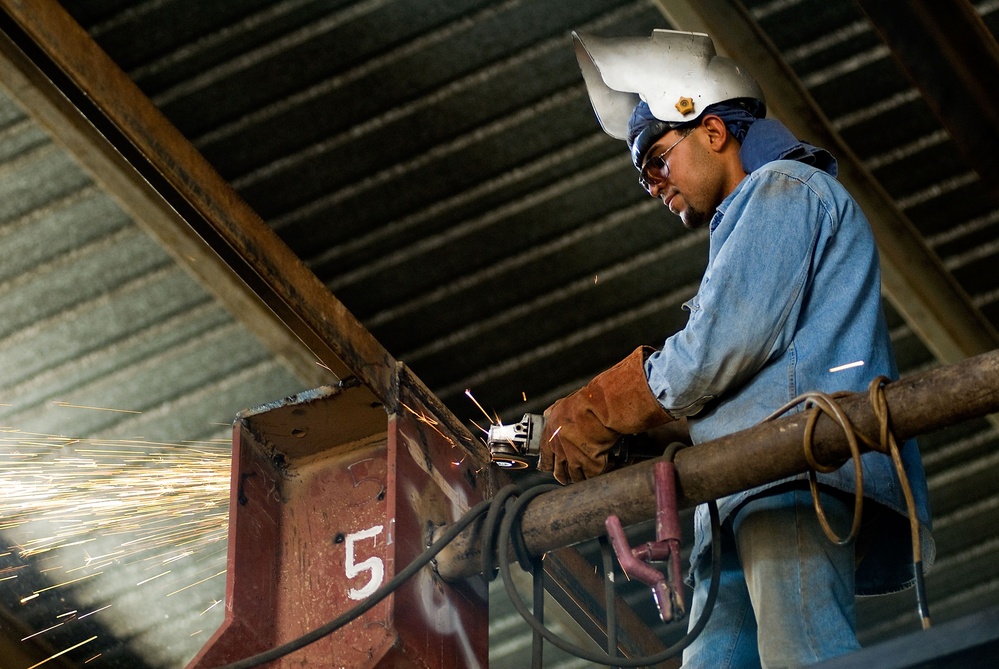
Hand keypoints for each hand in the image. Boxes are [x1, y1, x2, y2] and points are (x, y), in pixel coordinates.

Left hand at [538, 347, 672, 483]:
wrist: (599, 408)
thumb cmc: (582, 403)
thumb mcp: (561, 405)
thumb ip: (553, 413)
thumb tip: (548, 413)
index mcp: (551, 437)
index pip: (545, 458)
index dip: (548, 464)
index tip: (549, 467)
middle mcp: (561, 451)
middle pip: (558, 472)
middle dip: (562, 476)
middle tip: (566, 477)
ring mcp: (576, 460)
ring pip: (575, 477)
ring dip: (579, 478)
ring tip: (583, 477)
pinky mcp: (592, 465)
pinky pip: (592, 476)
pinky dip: (596, 475)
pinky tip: (600, 470)